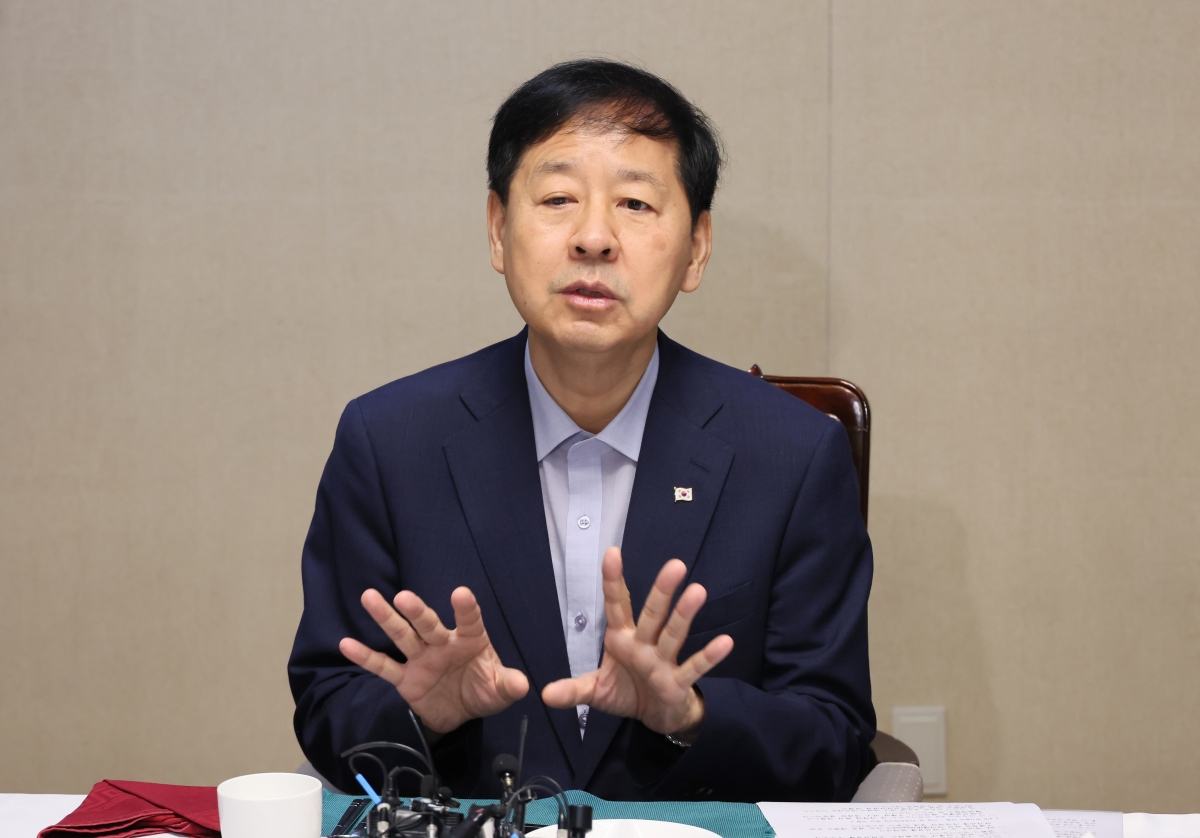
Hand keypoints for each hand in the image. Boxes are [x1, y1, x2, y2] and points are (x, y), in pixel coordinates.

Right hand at [340, 586, 528, 733]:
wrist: (459, 713)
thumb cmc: (482, 690)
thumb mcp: (500, 691)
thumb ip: (509, 685)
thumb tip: (523, 684)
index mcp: (470, 640)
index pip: (469, 621)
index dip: (466, 609)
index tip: (460, 594)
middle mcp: (442, 643)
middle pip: (428, 625)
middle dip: (417, 611)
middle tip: (404, 597)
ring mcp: (421, 658)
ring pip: (402, 636)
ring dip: (387, 619)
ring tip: (370, 598)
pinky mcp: (405, 678)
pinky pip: (384, 667)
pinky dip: (366, 657)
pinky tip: (347, 644)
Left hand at [541, 547, 733, 741]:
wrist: (655, 716)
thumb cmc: (627, 692)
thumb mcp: (595, 691)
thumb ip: (573, 690)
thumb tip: (544, 694)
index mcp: (622, 639)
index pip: (617, 605)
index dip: (613, 581)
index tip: (612, 553)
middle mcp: (644, 644)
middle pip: (652, 614)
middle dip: (661, 591)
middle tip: (674, 565)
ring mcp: (663, 661)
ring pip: (674, 634)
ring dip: (685, 614)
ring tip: (698, 590)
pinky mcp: (677, 682)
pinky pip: (694, 668)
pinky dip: (708, 656)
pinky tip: (725, 642)